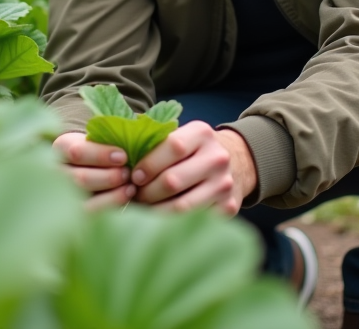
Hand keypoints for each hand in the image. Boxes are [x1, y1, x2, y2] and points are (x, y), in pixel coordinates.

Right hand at [52, 131, 136, 209]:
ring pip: (85, 200)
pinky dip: (111, 205)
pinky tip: (125, 196)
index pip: (77, 153)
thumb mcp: (98, 139)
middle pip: (81, 179)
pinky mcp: (73, 212)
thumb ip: (108, 142)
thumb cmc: (98, 148)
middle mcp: (56, 173)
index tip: (122, 157)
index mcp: (61, 147)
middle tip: (127, 174)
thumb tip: (124, 154)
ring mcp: (62, 195)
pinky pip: (92, 214)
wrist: (87, 164)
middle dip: (109, 177)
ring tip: (130, 187)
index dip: (101, 155)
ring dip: (113, 194)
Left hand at [130, 122, 257, 215]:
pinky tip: (160, 221)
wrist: (237, 163)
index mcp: (202, 134)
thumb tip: (121, 161)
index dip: (148, 163)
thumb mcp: (182, 136)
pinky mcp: (228, 208)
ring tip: (143, 210)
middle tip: (135, 196)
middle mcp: (217, 158)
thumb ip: (156, 143)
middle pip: (173, 180)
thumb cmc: (194, 151)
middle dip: (146, 192)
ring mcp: (224, 185)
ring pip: (181, 207)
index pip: (172, 147)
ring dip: (155, 211)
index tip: (134, 176)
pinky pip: (193, 221)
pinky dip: (172, 224)